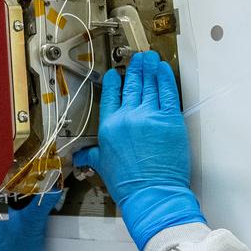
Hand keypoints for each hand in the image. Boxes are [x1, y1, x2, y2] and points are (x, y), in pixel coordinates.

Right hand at [73, 51, 204, 250]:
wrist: (151, 193)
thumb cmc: (127, 184)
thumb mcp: (102, 165)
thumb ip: (91, 155)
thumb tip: (79, 157)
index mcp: (109, 125)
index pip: (110, 95)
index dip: (113, 81)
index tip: (115, 73)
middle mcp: (128, 116)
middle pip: (132, 85)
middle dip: (135, 69)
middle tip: (138, 57)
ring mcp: (150, 116)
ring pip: (149, 85)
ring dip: (150, 68)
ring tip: (151, 57)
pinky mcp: (170, 120)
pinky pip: (168, 92)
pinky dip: (166, 78)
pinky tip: (163, 69)